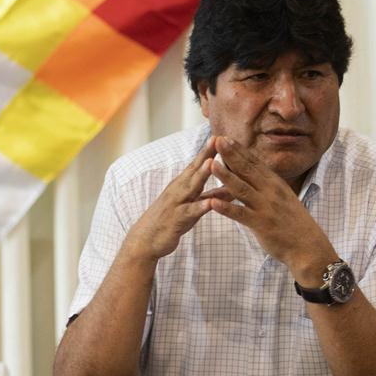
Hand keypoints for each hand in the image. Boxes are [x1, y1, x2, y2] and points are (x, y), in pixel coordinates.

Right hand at [123, 137, 218, 261]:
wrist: (145, 240)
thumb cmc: (170, 221)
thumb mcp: (191, 207)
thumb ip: (209, 196)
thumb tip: (231, 188)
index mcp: (181, 186)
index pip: (197, 164)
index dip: (208, 150)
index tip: (221, 135)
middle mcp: (178, 191)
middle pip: (194, 170)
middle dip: (206, 154)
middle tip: (218, 139)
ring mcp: (176, 204)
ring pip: (191, 187)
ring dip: (201, 175)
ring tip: (212, 162)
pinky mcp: (177, 220)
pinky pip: (190, 212)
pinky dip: (200, 207)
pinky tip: (211, 202)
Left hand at [209, 137, 335, 277]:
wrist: (308, 247)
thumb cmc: (292, 223)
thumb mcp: (282, 198)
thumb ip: (266, 186)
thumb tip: (253, 173)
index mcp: (275, 184)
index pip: (254, 163)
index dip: (239, 150)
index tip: (225, 137)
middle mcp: (270, 192)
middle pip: (247, 170)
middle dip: (231, 154)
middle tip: (217, 140)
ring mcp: (265, 207)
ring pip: (242, 189)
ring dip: (225, 176)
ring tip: (210, 165)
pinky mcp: (261, 224)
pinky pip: (241, 215)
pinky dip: (227, 208)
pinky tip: (213, 203)